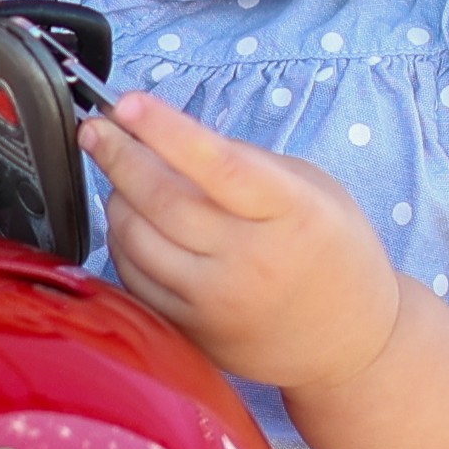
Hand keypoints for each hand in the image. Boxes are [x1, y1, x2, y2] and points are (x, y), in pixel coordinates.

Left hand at [84, 92, 401, 396]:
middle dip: (118, 155)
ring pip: (136, 238)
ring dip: (116, 198)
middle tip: (96, 129)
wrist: (352, 344)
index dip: (167, 131)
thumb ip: (243, 160)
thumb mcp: (309, 189)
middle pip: (163, 200)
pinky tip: (131, 222)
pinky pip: (134, 277)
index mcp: (291, 214)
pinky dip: (122, 242)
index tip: (127, 103)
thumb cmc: (329, 251)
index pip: (220, 166)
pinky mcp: (193, 332)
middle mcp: (254, 261)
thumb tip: (165, 134)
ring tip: (121, 176)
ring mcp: (219, 302)